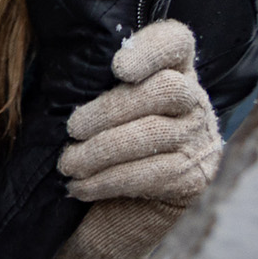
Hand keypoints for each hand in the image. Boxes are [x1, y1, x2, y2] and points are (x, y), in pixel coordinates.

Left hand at [53, 19, 222, 258]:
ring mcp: (200, 140)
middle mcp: (194, 101)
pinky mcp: (193, 179)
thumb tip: (57, 71)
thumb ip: (86, 84)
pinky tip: (80, 187)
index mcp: (169, 71)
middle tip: (72, 128)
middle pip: (166, 89)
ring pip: (156, 134)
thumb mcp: (90, 109)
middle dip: (111, 109)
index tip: (117, 66)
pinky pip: (152, 174)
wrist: (111, 215)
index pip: (175, 43)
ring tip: (67, 164)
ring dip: (102, 151)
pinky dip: (109, 180)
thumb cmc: (94, 147)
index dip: (151, 49)